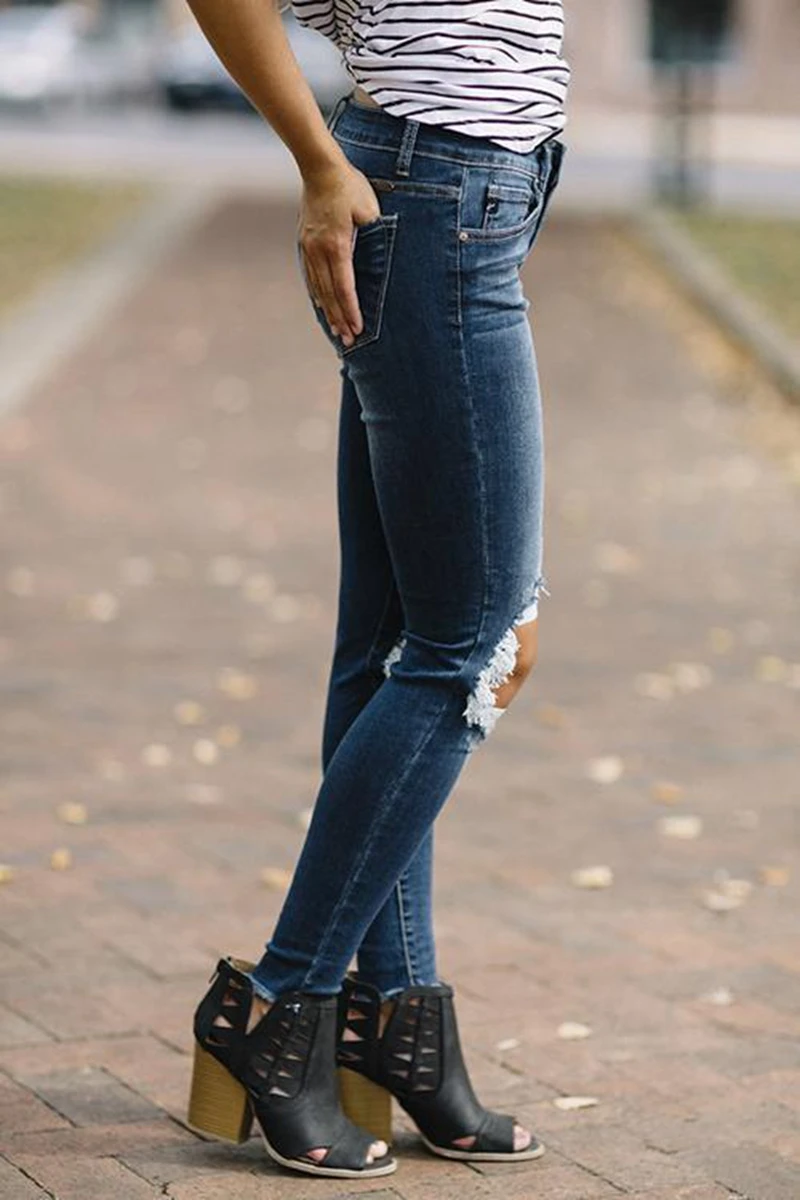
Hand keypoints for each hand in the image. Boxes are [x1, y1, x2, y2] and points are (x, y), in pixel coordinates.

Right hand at [298, 162, 380, 346]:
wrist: (320, 169)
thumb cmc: (350, 187)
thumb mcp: (370, 210)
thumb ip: (374, 236)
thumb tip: (380, 259)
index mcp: (337, 245)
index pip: (345, 287)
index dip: (352, 311)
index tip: (358, 328)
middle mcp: (319, 251)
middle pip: (330, 294)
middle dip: (340, 319)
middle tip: (349, 341)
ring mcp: (309, 248)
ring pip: (318, 288)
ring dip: (329, 311)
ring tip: (337, 331)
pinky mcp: (305, 243)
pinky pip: (311, 276)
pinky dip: (318, 294)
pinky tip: (322, 306)